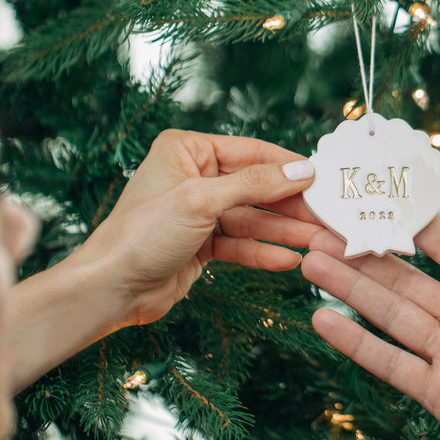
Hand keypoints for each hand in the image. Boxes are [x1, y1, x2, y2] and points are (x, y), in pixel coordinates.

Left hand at [78, 129, 320, 328]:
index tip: (325, 178)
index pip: (251, 152)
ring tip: (320, 242)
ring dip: (285, 232)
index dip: (289, 166)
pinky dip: (264, 252)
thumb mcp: (202, 200)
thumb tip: (302, 169)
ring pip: (253, 218)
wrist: (110, 288)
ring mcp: (199, 212)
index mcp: (188, 151)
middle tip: (329, 217)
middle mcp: (195, 176)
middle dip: (292, 205)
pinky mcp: (202, 244)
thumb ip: (255, 184)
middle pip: (257, 187)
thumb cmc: (143, 234)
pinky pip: (242, 244)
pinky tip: (291, 260)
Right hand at [300, 172, 439, 439]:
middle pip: (406, 276)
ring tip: (310, 258)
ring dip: (350, 287)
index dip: (412, 221)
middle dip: (364, 251)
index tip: (376, 194)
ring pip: (390, 313)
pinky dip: (356, 343)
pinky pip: (391, 365)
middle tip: (323, 225)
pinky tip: (322, 319)